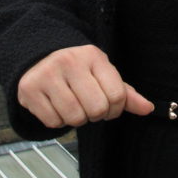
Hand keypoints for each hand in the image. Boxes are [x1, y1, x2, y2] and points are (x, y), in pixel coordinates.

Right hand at [17, 45, 153, 128]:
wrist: (38, 58)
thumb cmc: (77, 70)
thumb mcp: (102, 74)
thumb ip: (125, 93)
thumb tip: (148, 108)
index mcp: (93, 56)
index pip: (117, 96)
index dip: (115, 109)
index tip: (106, 104)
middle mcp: (69, 61)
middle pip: (97, 109)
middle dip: (95, 114)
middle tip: (87, 105)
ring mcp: (47, 74)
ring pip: (75, 117)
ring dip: (76, 119)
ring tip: (71, 105)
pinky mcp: (29, 89)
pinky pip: (53, 122)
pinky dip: (57, 120)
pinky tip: (55, 105)